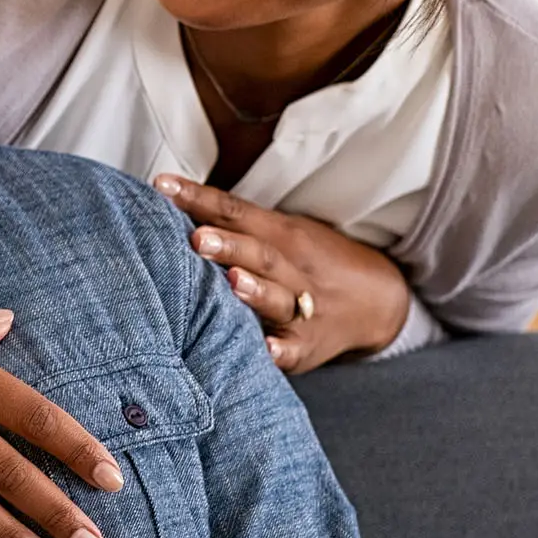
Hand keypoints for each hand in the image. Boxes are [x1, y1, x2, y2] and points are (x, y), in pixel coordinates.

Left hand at [154, 176, 409, 373]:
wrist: (376, 300)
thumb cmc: (305, 262)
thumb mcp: (279, 233)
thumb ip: (231, 222)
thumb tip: (168, 199)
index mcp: (280, 234)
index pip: (235, 211)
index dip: (199, 199)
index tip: (162, 187)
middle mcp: (292, 268)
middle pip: (260, 252)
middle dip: (228, 246)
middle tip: (196, 238)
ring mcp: (303, 307)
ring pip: (279, 297)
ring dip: (255, 290)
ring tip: (231, 282)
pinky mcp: (308, 346)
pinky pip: (294, 349)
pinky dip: (281, 350)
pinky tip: (265, 349)